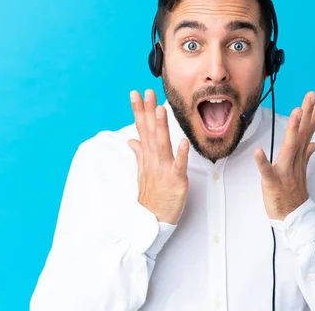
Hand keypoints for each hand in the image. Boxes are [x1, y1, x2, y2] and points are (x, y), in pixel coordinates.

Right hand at [127, 89, 189, 224]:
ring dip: (161, 127)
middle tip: (146, 92)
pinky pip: (179, 166)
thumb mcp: (142, 173)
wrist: (152, 222)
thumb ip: (139, 154)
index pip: (142, 129)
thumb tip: (131, 139)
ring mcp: (164, 170)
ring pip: (162, 145)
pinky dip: (181, 154)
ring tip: (160, 109)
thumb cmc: (151, 197)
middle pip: (150, 132)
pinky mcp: (176, 181)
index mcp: (147, 157)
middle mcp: (153, 161)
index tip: (135, 94)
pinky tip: (183, 141)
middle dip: (148, 111)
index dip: (139, 111)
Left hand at [254, 91, 314, 219]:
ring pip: (289, 147)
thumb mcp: (301, 172)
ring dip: (293, 129)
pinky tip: (258, 151)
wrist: (294, 219)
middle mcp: (294, 161)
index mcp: (299, 157)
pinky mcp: (273, 183)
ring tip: (296, 111)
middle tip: (313, 95)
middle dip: (308, 113)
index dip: (314, 113)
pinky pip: (267, 171)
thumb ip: (306, 155)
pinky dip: (262, 162)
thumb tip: (314, 143)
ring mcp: (285, 171)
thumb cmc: (294, 195)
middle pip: (303, 133)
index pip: (308, 131)